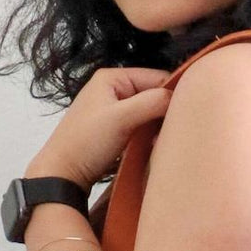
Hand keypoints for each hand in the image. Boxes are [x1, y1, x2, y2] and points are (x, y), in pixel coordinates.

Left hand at [23, 66, 174, 192]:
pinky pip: (141, 126)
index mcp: (112, 77)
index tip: (189, 112)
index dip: (174, 92)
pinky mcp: (114, 129)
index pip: (157, 76)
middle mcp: (113, 88)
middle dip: (165, 111)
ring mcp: (113, 109)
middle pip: (154, 94)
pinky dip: (149, 135)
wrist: (61, 174)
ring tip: (163, 140)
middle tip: (175, 129)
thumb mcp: (121, 118)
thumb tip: (181, 97)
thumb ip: (152, 102)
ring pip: (149, 112)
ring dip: (158, 126)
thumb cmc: (86, 143)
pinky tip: (152, 146)